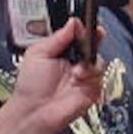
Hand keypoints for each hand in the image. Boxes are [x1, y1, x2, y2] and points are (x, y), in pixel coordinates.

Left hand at [3, 19, 104, 133]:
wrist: (35, 111)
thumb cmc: (31, 86)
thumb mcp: (38, 53)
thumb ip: (57, 37)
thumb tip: (73, 22)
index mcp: (62, 51)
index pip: (78, 35)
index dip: (84, 29)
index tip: (85, 25)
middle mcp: (75, 62)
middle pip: (93, 45)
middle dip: (95, 39)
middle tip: (94, 35)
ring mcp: (85, 76)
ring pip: (99, 60)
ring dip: (90, 62)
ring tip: (76, 70)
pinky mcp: (93, 89)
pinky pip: (101, 77)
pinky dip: (92, 76)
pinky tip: (79, 79)